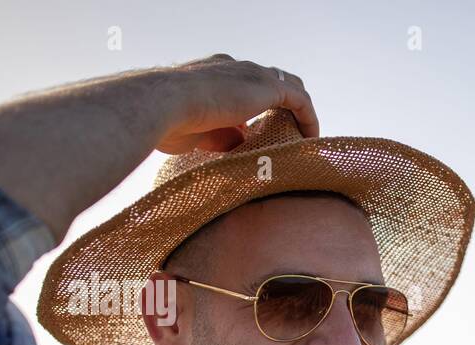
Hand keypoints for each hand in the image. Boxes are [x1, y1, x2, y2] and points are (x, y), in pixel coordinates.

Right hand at [154, 54, 318, 153]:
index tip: (260, 132)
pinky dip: (309, 118)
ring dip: (299, 111)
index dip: (255, 108)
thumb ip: (224, 137)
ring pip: (288, 87)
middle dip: (281, 104)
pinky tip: (310, 138)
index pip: (242, 87)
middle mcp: (234, 68)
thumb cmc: (170, 122)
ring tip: (304, 137)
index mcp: (213, 74)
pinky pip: (300, 100)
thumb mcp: (201, 133)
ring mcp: (251, 73)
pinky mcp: (266, 86)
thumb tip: (242, 146)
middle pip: (269, 81)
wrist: (165, 104)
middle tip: (289, 131)